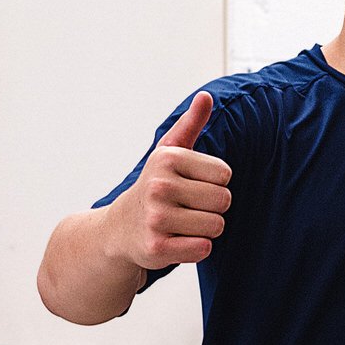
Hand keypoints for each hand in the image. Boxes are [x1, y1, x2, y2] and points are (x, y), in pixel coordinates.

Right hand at [108, 92, 232, 269]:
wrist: (119, 229)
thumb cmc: (155, 186)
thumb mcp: (169, 152)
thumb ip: (190, 124)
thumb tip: (206, 96)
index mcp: (167, 159)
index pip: (225, 175)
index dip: (214, 183)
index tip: (190, 185)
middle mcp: (159, 187)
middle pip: (224, 201)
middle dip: (212, 208)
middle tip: (186, 208)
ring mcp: (156, 218)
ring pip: (217, 226)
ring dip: (205, 229)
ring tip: (181, 224)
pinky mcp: (157, 248)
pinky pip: (204, 248)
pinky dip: (197, 248)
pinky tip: (177, 241)